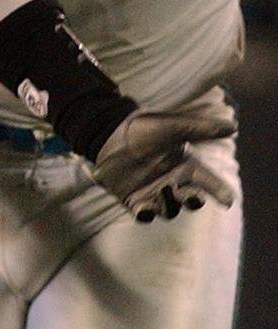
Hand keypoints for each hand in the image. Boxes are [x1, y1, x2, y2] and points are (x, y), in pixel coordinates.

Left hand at [92, 110, 236, 220]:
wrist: (108, 131)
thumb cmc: (142, 128)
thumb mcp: (172, 127)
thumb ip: (200, 129)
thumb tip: (232, 127)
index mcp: (186, 168)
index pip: (210, 184)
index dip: (221, 193)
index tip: (226, 199)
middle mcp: (173, 183)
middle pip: (191, 201)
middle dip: (193, 200)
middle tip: (191, 194)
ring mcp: (154, 193)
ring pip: (169, 210)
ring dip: (168, 204)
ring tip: (163, 189)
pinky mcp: (134, 199)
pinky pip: (144, 215)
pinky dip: (146, 215)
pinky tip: (144, 208)